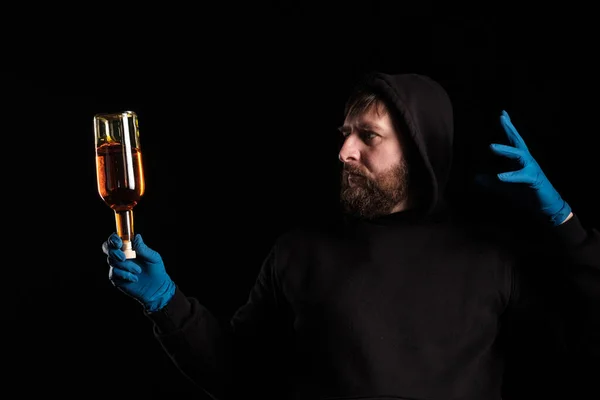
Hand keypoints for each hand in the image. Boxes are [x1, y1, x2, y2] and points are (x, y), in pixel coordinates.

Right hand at [102, 233, 175, 311]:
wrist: (156, 288)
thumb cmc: (156, 270)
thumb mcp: (153, 257)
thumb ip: (143, 248)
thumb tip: (137, 236)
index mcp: (129, 247)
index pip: (115, 239)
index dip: (114, 239)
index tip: (119, 243)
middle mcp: (121, 255)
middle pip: (107, 247)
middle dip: (114, 251)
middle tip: (124, 257)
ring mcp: (117, 266)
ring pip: (112, 261)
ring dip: (126, 266)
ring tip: (138, 271)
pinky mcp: (116, 278)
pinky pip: (114, 273)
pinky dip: (125, 274)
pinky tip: (134, 278)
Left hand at [475, 110, 571, 225]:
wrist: (544, 206)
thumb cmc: (525, 193)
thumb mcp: (503, 187)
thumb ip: (489, 182)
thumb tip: (474, 178)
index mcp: (519, 160)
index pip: (512, 140)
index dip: (508, 127)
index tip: (502, 114)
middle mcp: (527, 160)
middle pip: (517, 141)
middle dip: (509, 129)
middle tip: (502, 117)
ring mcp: (531, 169)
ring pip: (519, 155)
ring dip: (505, 150)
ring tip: (491, 147)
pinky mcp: (534, 180)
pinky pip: (522, 176)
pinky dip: (511, 176)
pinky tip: (500, 176)